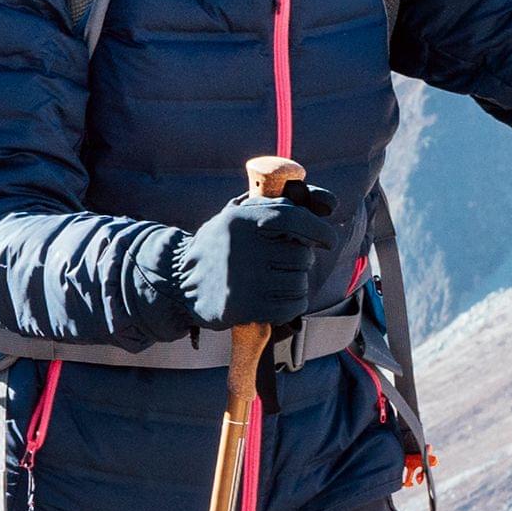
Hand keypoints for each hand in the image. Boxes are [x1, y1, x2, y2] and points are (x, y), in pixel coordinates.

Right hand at [174, 187, 344, 329]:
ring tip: (277, 280)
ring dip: (296, 283)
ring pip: (299, 283)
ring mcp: (243, 280)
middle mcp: (242, 248)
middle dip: (299, 260)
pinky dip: (292, 304)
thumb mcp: (242, 214)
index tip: (328, 240)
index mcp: (241, 220)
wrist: (180, 281)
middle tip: (283, 262)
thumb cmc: (223, 244)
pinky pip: (291, 306)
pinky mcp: (244, 307)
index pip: (292, 218)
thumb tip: (330, 203)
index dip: (318, 229)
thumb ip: (283, 204)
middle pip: (300, 256)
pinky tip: (277, 298)